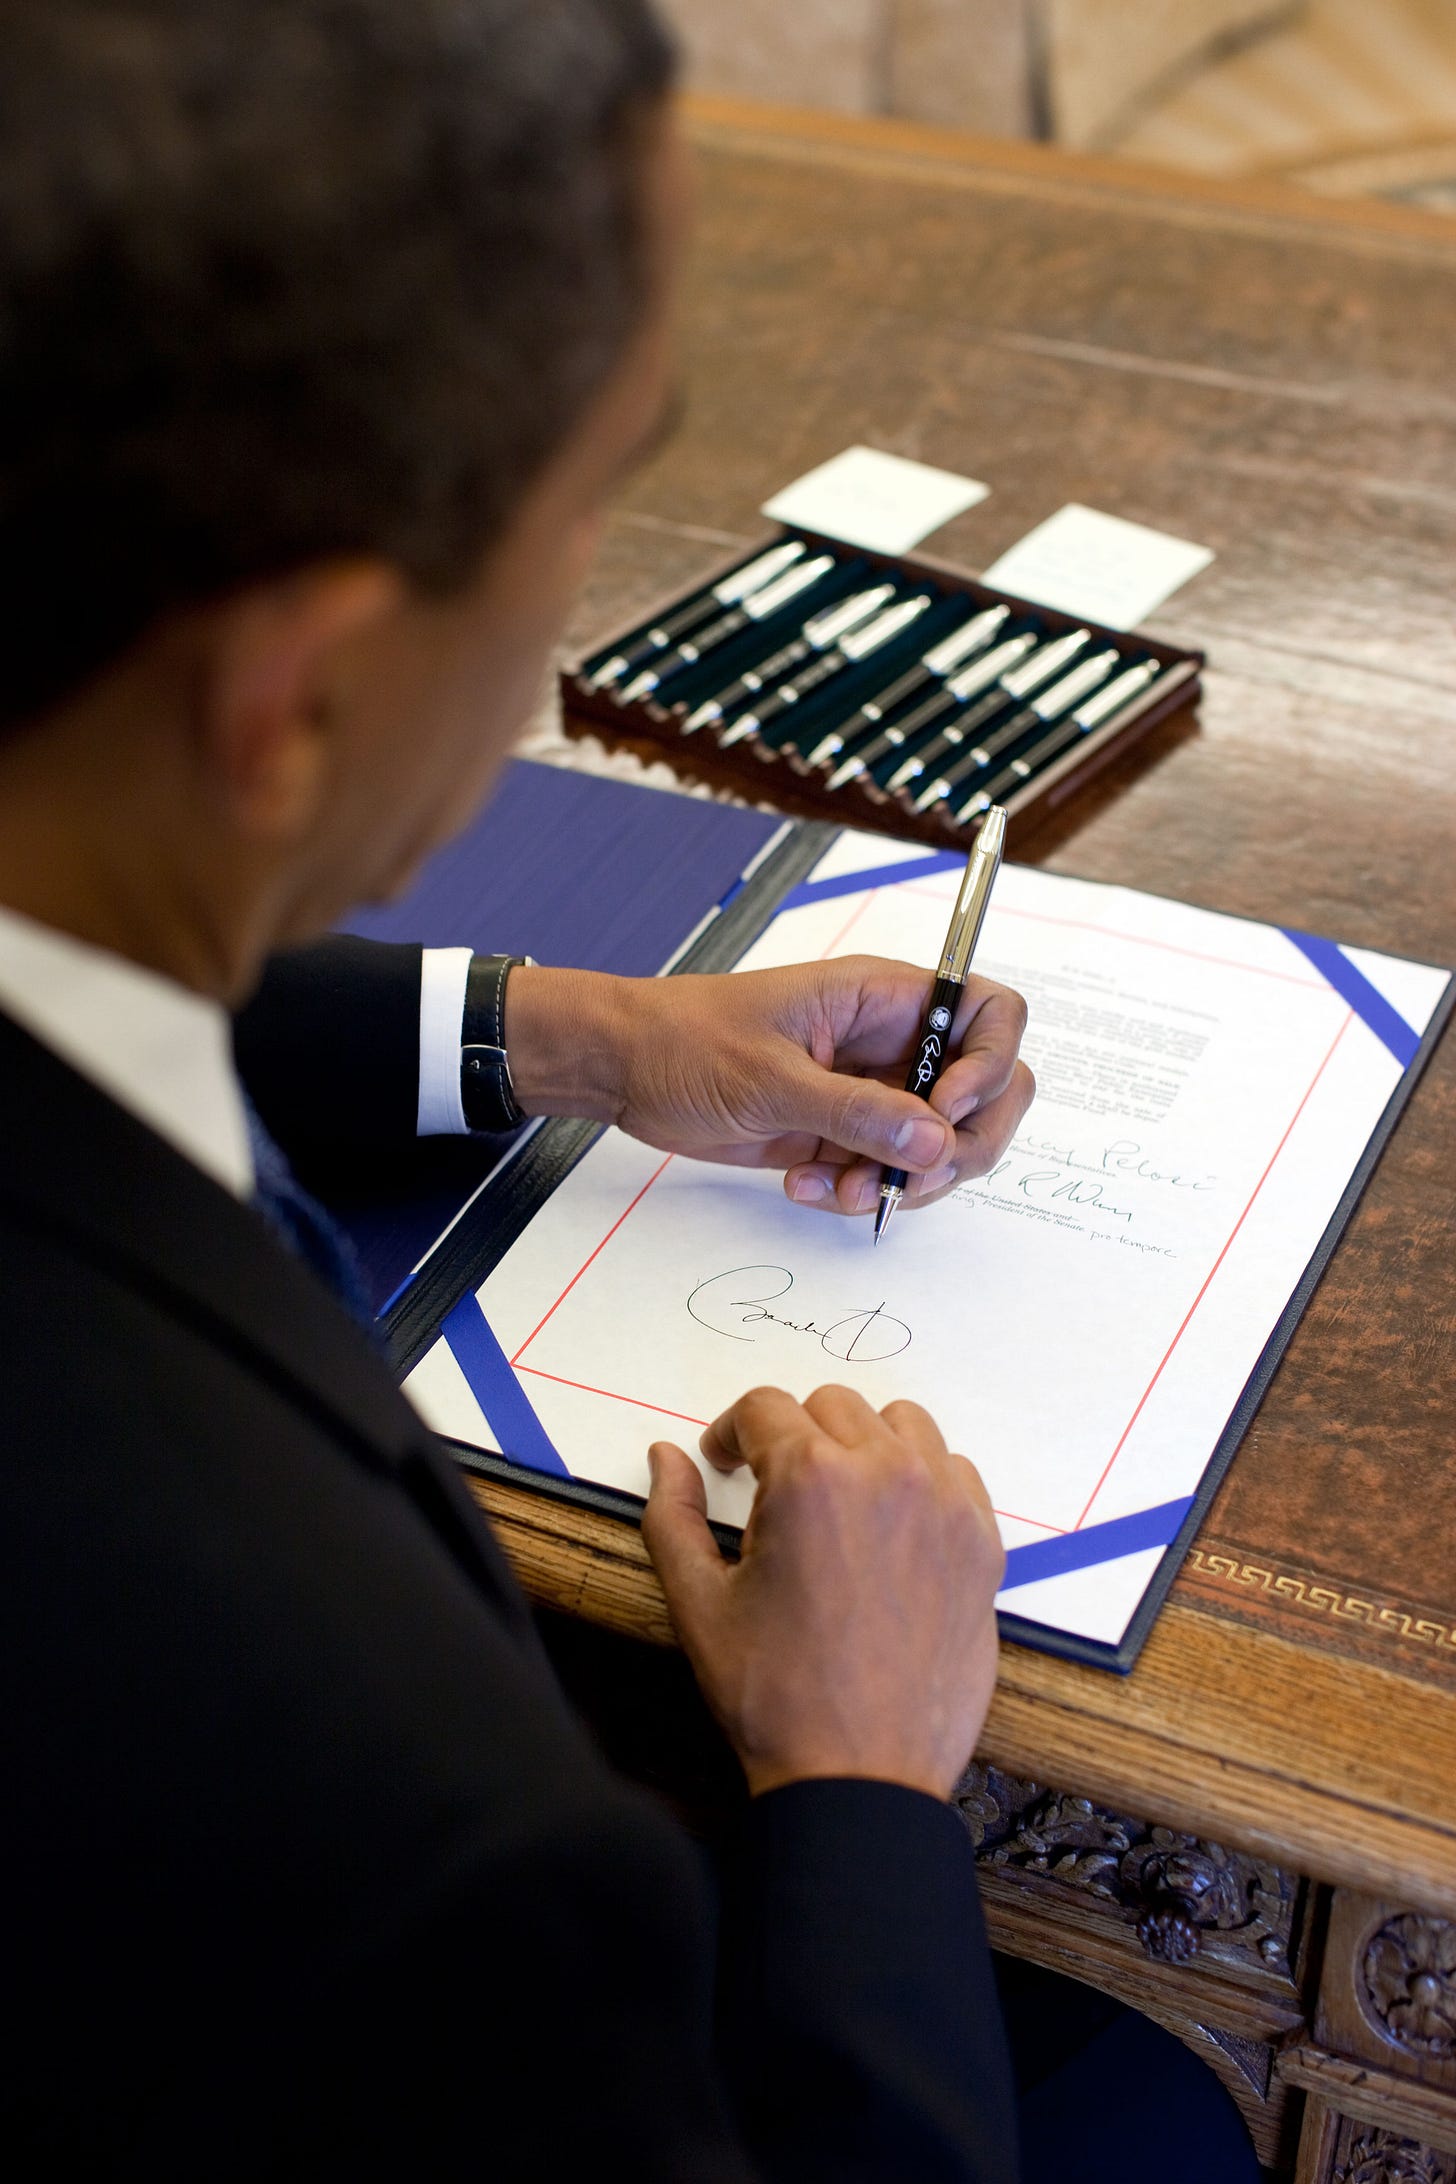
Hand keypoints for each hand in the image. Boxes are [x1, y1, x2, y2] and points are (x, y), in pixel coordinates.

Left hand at [505, 956, 1033, 1214]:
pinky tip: (805, 1184)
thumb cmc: (685, 1039)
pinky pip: (886, 1173)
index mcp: (883, 998)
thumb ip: (857, 1112)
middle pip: (987, 1091)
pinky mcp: (844, 1134)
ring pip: (940, 1146)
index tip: (948, 1110)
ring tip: (836, 1186)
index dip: (990, 1063)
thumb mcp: (770, 1076)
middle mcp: (892, 1043)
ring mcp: (872, 1092)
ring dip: (903, 1181)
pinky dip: (859, 1193)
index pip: (989, 1012)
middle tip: (910, 1175)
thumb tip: (935, 1142)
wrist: (625, 1070)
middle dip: (960, 1144)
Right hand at [642, 1385, 1003, 1798]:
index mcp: (810, 1480)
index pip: (765, 1407)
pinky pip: (955, 1469)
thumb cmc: (776, 1696)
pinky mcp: (982, 1542)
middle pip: (832, 1405)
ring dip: (861, 1443)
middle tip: (773, 1490)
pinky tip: (890, 1524)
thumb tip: (666, 1456)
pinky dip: (921, 1478)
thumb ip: (672, 1515)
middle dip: (792, 1436)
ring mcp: (944, 1505)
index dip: (732, 1432)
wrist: (862, 1775)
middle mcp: (886, 1474)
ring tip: (837, 1498)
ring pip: (900, 1423)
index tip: (725, 1463)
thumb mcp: (699, 1603)